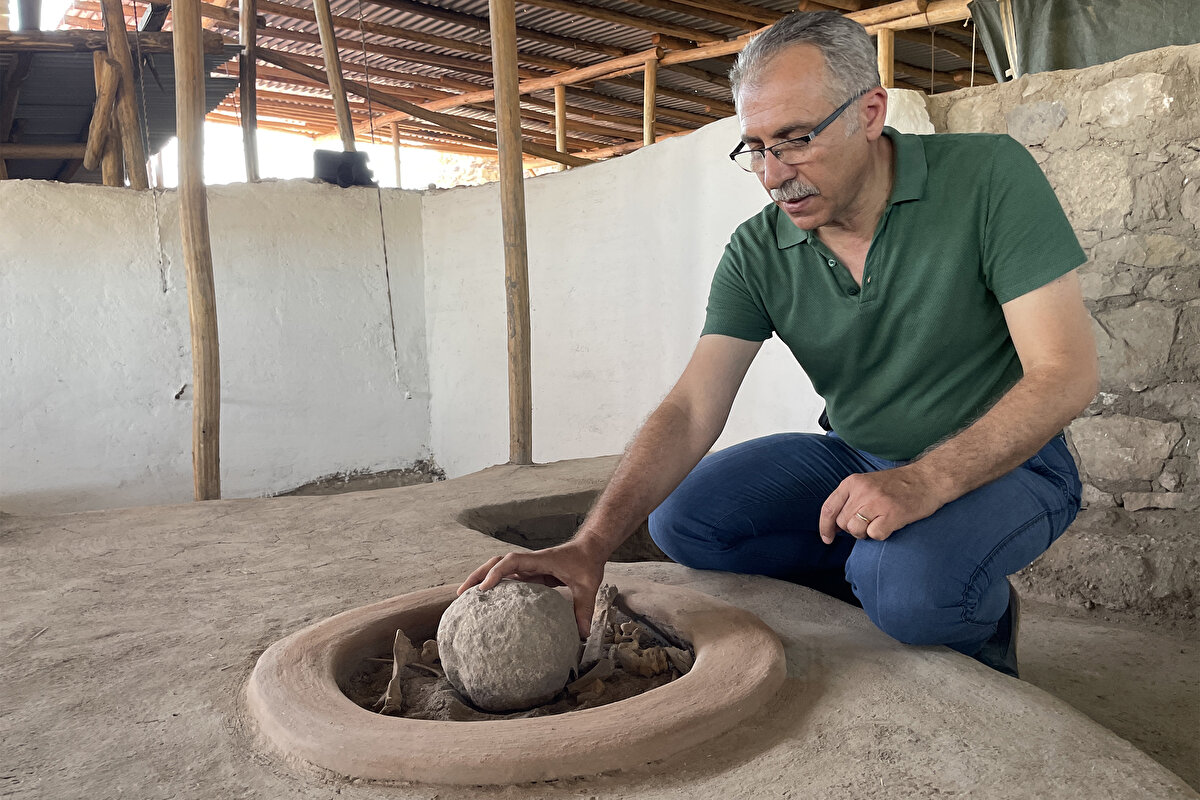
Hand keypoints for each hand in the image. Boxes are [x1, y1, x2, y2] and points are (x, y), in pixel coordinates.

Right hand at [457, 537, 606, 637]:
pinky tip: (488, 604)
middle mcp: (529, 562)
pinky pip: (508, 580)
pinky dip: (495, 588)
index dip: (496, 573)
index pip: (511, 562)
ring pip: (498, 570)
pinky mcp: (530, 575)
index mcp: (539, 560)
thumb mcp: (588, 585)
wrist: (589, 549)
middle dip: (477, 576)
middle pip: (496, 563)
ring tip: (466, 598)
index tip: (484, 589)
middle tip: (461, 594)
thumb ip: (584, 609)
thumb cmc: (587, 563)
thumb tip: (582, 635)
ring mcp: (528, 568)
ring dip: (481, 580)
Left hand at [818, 463, 954, 543]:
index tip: (827, 539)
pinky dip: (882, 534)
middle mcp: (862, 491)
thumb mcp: (867, 484)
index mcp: (853, 482)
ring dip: (866, 533)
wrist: (928, 479)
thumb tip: (834, 526)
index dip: (825, 527)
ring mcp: (877, 502)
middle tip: (870, 521)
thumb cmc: (897, 485)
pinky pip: (875, 535)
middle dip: (853, 529)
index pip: (829, 508)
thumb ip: (850, 499)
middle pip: (843, 523)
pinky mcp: (892, 514)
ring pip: (856, 530)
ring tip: (880, 521)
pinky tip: (891, 523)